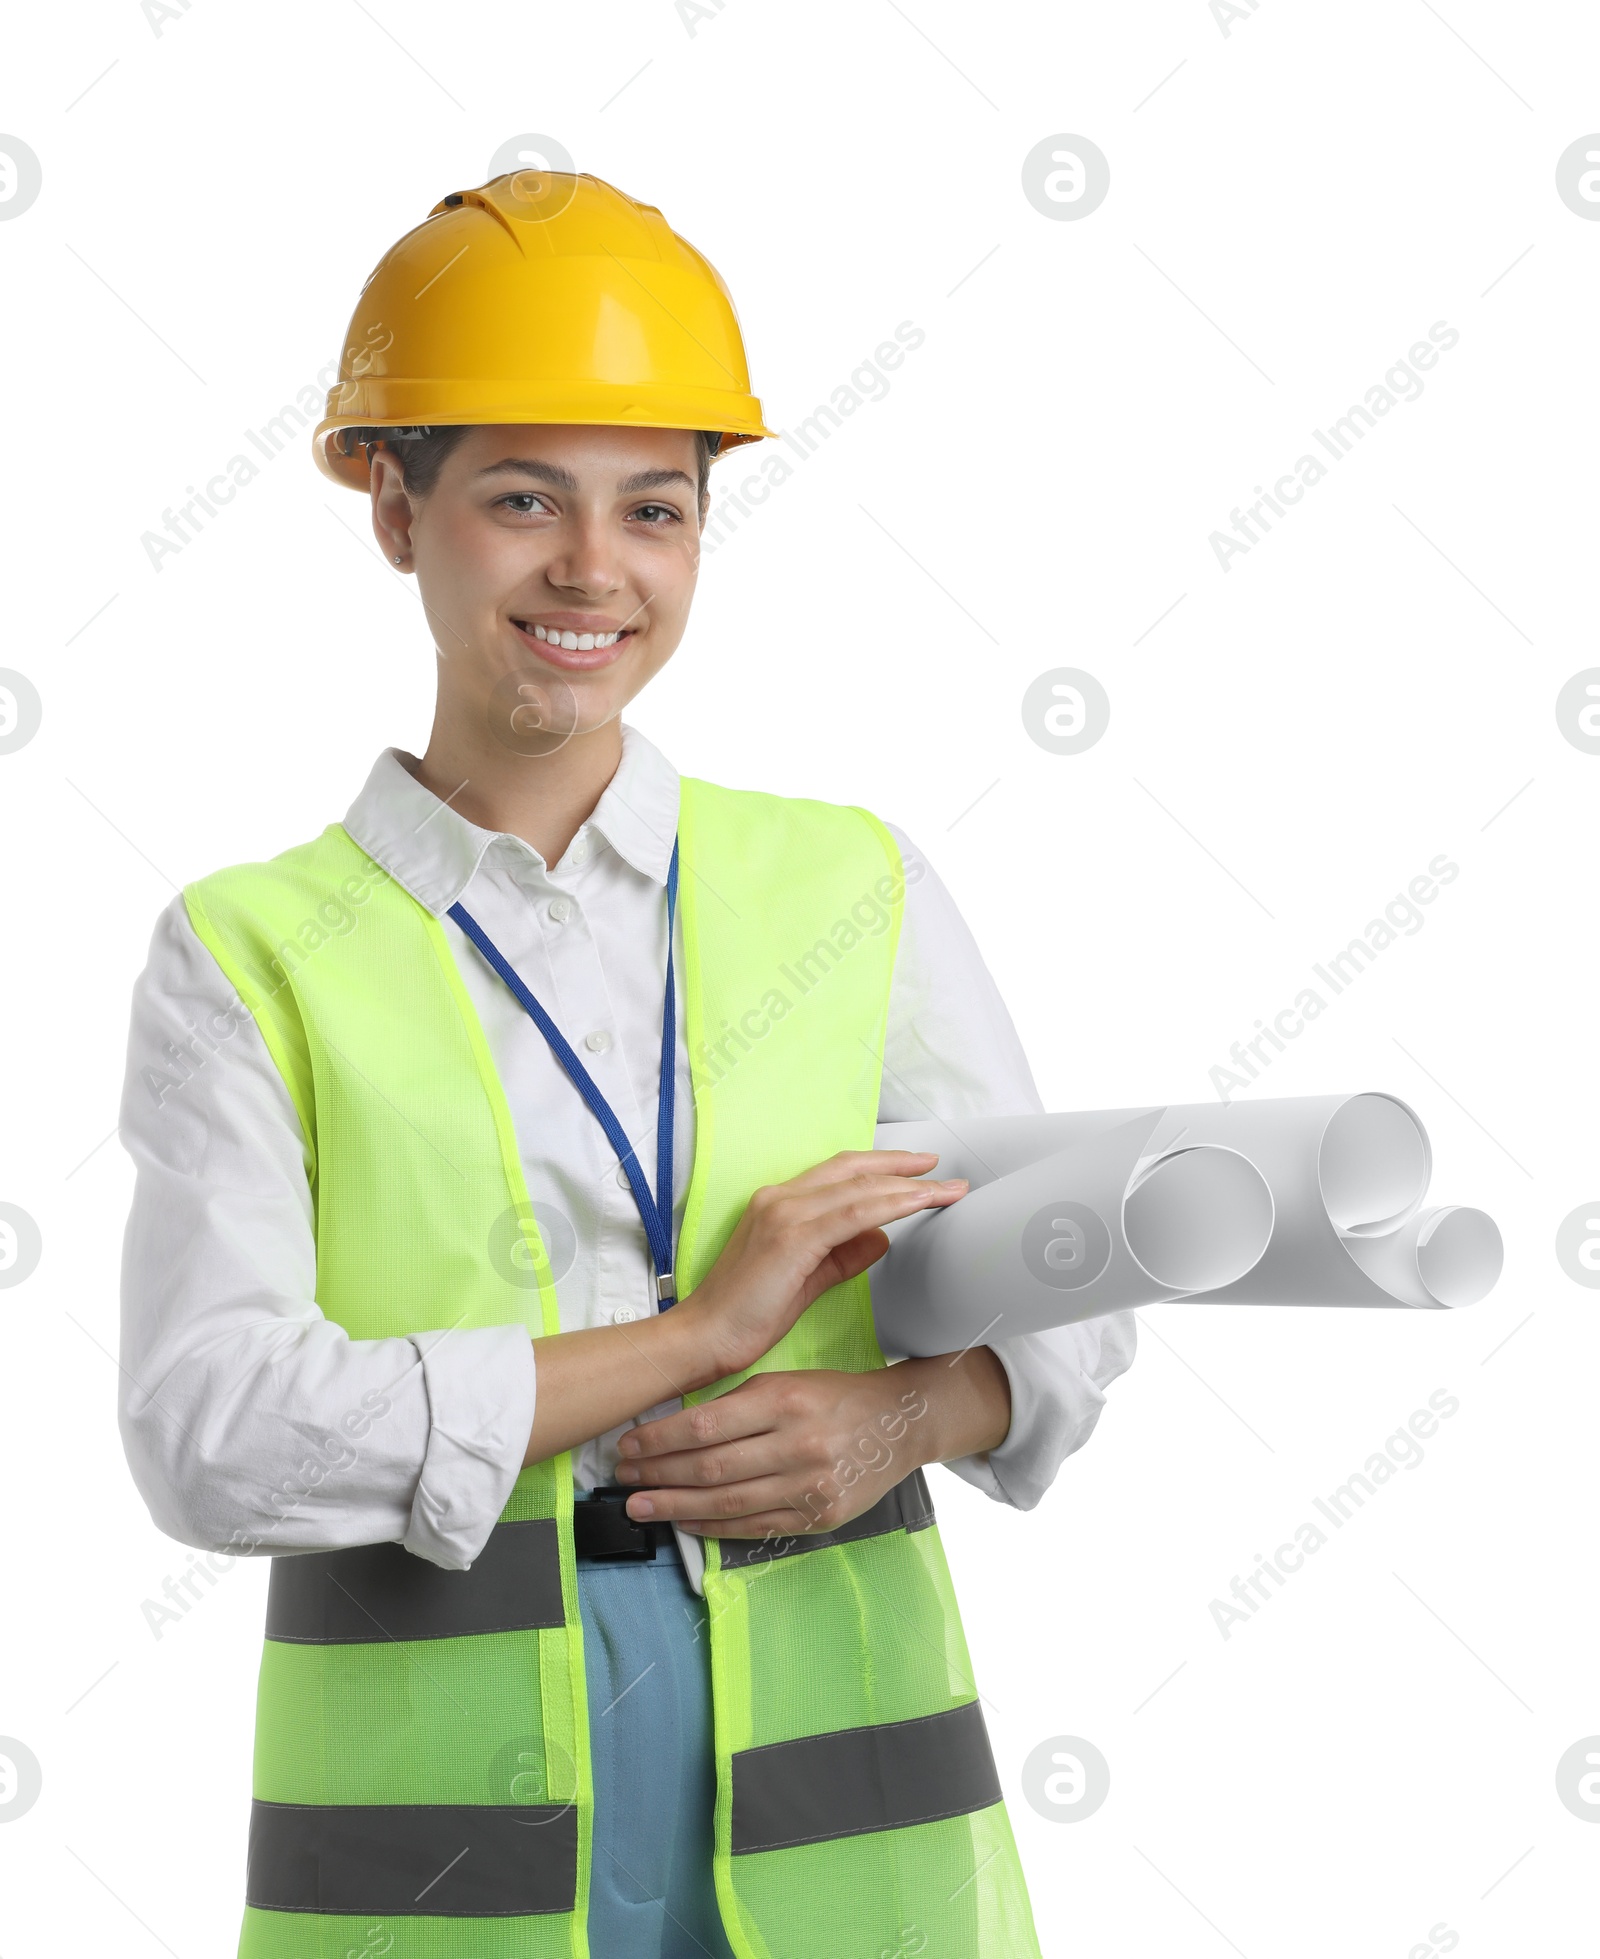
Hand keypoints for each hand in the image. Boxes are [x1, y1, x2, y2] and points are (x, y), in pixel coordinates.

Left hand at [614, 1367, 934, 1539]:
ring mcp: (809, 1486)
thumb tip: (676, 1430)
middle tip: (623, 1479)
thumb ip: (736, 1405)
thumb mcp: (785, 1382)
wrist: (896, 1425)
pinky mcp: (818, 1518)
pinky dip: (715, 1526)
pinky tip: (685, 1523)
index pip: (705, 1426)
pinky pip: (756, 1526)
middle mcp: (796, 1445)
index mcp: (784, 1401)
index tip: (629, 1446)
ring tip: (641, 1507)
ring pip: (727, 1502)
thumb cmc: (832, 1397)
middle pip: (710, 1468)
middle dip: (658, 1476)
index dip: (660, 1441)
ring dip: (675, 1507)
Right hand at [676, 1150, 966, 1382]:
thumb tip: (879, 1238)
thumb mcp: (806, 1278)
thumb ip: (842, 1255)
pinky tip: (917, 1205)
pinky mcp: (791, 1236)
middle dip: (902, 1166)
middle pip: (853, 1169)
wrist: (702, 1337)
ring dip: (908, 1186)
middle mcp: (780, 1198)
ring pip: (860, 1187)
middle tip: (940, 1168)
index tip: (917, 1170)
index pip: (840, 1173)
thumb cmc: (746, 1315)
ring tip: (945, 1189)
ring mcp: (784, 1213)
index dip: (882, 1167)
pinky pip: (855, 1212)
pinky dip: (891, 1204)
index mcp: (778, 1203)